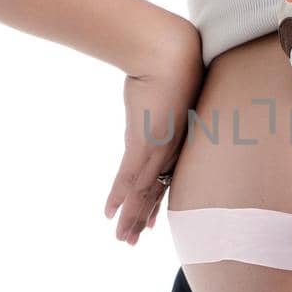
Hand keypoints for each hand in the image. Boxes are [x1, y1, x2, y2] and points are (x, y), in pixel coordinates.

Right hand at [104, 22, 203, 245]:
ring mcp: (159, 148)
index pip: (165, 178)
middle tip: (133, 241)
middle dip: (143, 217)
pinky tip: (111, 214)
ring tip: (123, 240)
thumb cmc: (175, 58)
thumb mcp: (172, 86)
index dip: (156, 201)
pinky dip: (120, 197)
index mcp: (180, 139)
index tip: (151, 221)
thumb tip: (159, 93)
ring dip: (131, 217)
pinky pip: (130, 178)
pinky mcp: (146, 143)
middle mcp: (171, 149)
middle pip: (155, 191)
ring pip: (143, 192)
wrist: (168, 50)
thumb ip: (165, 100)